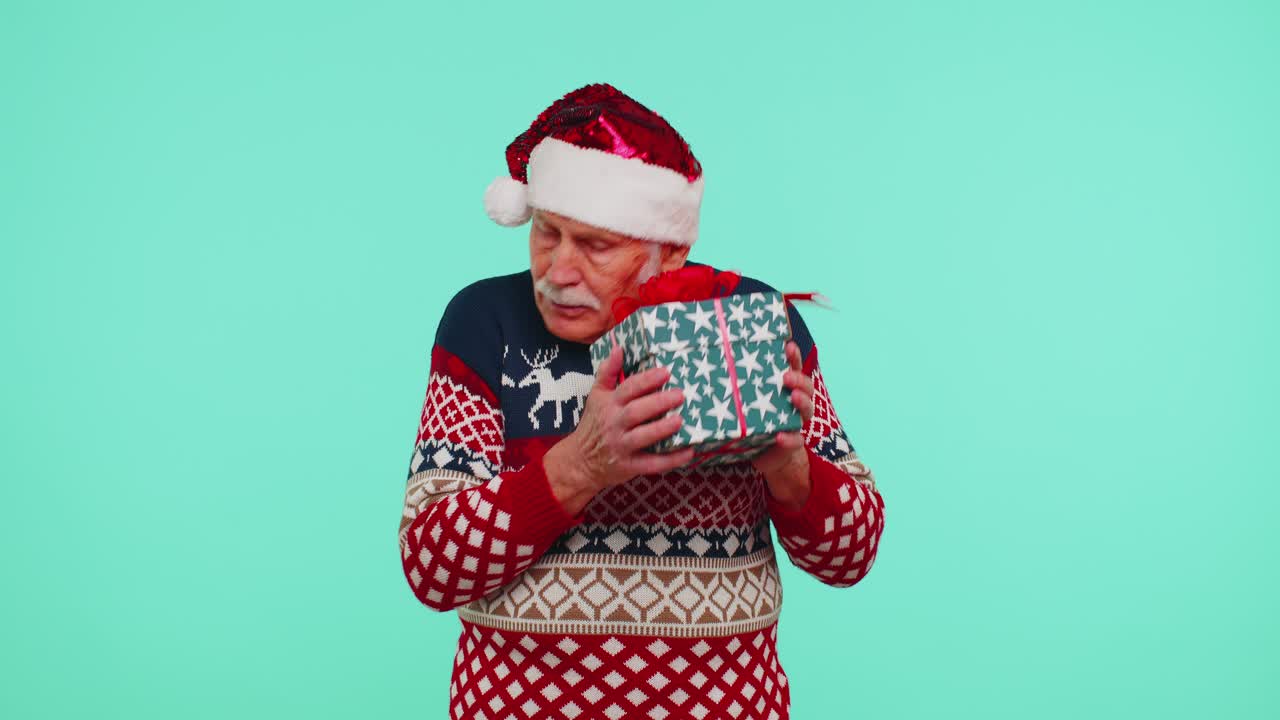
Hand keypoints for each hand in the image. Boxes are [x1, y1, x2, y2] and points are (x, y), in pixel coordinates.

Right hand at [543, 345, 695, 514]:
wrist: (580, 461)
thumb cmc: (594, 424)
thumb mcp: (596, 396)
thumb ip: (607, 372)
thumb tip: (619, 348)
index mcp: (609, 404)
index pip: (628, 389)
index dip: (646, 380)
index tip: (666, 372)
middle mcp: (614, 424)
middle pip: (636, 412)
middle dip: (658, 403)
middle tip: (680, 395)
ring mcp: (621, 446)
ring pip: (642, 437)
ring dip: (662, 429)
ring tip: (680, 420)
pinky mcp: (629, 466)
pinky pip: (651, 464)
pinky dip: (670, 460)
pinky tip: (688, 452)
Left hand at [751, 341, 813, 509]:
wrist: (763, 455)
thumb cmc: (750, 420)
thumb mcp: (743, 400)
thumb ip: (735, 385)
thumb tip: (707, 363)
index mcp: (783, 388)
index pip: (793, 368)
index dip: (793, 357)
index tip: (788, 346)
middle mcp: (793, 402)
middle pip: (805, 386)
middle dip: (798, 379)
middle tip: (786, 377)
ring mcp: (795, 422)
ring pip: (806, 410)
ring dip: (802, 402)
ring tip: (793, 397)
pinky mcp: (792, 443)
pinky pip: (795, 440)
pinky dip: (790, 438)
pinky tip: (780, 436)